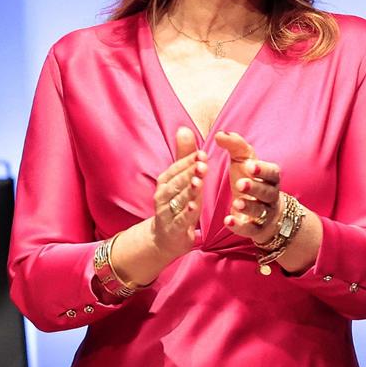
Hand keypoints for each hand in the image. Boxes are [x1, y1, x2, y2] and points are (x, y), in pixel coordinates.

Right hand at [147, 126, 206, 255]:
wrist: (165, 237)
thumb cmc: (176, 203)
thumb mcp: (180, 179)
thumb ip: (184, 156)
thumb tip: (184, 129)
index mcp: (166, 180)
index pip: (177, 167)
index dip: (189, 160)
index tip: (202, 153)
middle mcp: (163, 195)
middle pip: (177, 182)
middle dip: (189, 172)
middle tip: (202, 163)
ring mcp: (166, 212)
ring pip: (178, 199)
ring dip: (188, 190)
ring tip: (199, 181)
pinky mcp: (173, 228)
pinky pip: (180, 220)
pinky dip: (186, 213)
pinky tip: (194, 206)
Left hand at [214, 131, 280, 241]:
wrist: (265, 214)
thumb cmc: (252, 181)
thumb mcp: (244, 161)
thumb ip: (234, 146)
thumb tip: (219, 134)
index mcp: (271, 178)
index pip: (273, 173)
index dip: (263, 169)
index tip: (251, 165)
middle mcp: (271, 196)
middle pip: (267, 192)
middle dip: (255, 187)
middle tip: (241, 183)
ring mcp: (266, 215)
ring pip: (261, 211)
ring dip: (250, 207)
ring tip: (237, 202)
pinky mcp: (257, 230)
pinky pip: (252, 231)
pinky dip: (241, 227)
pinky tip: (228, 221)